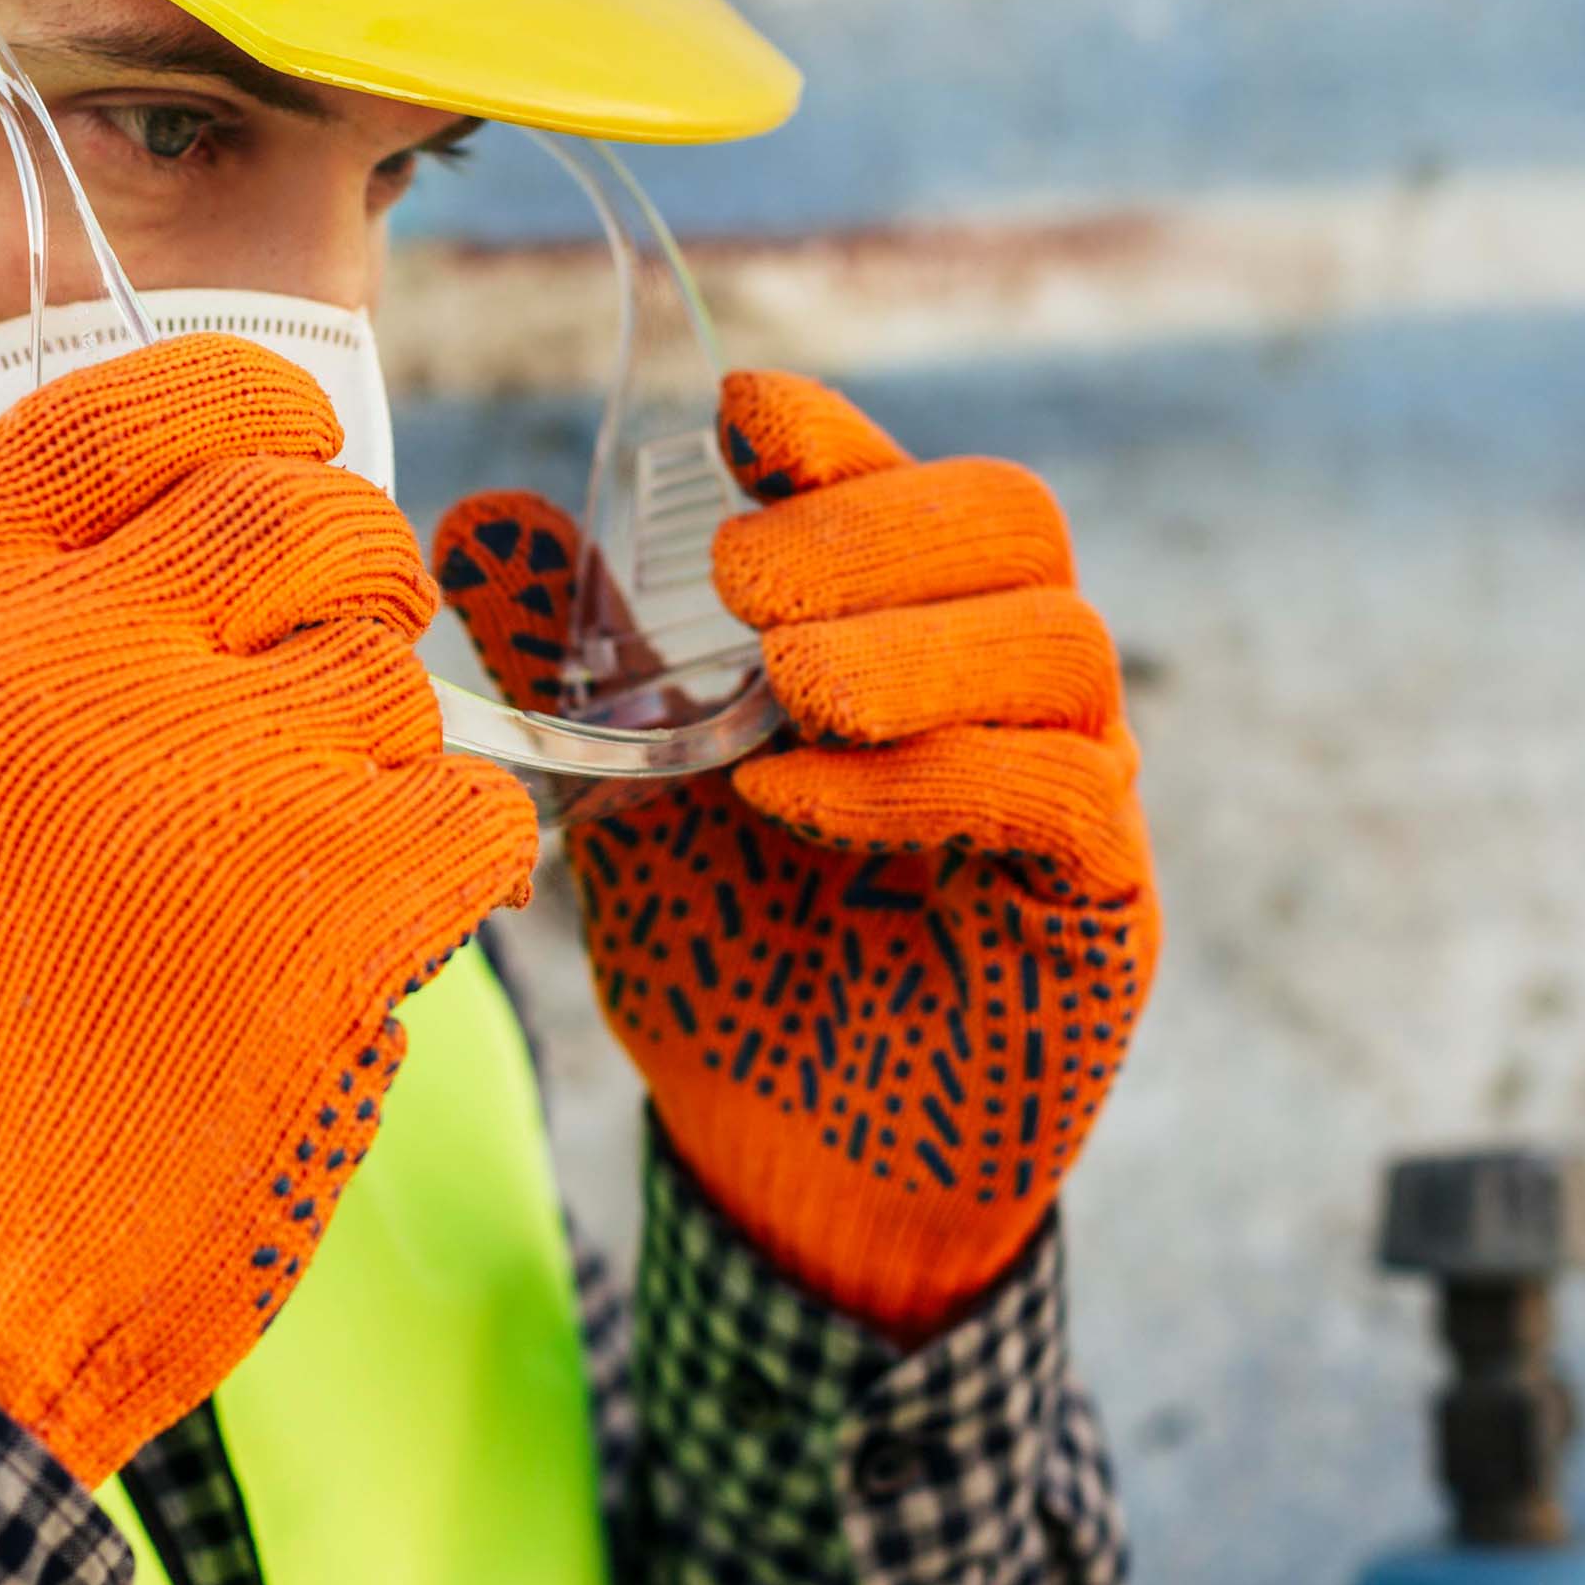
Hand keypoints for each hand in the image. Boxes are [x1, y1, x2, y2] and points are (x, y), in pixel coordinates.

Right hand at [0, 341, 536, 1480]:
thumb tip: (154, 537)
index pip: (119, 408)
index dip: (242, 399)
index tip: (296, 435)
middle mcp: (56, 669)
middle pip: (298, 510)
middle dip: (351, 573)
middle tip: (336, 664)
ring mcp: (203, 780)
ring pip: (393, 676)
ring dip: (371, 760)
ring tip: (276, 881)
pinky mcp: (332, 904)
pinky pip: (477, 811)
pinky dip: (449, 869)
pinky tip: (364, 941)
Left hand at [434, 372, 1155, 1334]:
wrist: (791, 1172)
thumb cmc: (730, 972)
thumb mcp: (625, 803)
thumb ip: (575, 667)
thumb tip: (480, 521)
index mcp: (909, 636)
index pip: (903, 483)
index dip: (831, 433)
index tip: (736, 413)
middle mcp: (1012, 690)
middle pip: (1013, 523)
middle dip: (873, 527)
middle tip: (740, 581)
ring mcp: (1076, 790)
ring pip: (1059, 642)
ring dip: (908, 645)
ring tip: (779, 689)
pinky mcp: (1103, 905)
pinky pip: (1060, 791)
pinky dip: (922, 777)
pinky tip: (792, 799)